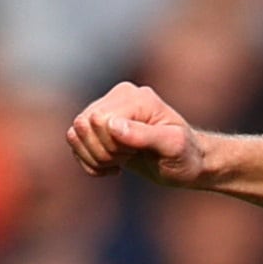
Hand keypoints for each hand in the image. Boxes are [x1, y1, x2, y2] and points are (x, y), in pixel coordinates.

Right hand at [65, 82, 205, 187]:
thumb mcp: (173, 148)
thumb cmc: (185, 156)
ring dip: (95, 158)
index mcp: (136, 97)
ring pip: (75, 134)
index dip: (112, 145)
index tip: (136, 153)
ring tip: (121, 161)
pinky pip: (75, 142)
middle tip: (129, 157)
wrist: (187, 163)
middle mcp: (118, 96)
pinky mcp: (99, 125)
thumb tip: (112, 126)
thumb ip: (144, 136)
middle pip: (83, 125)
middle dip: (102, 152)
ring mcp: (107, 109)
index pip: (99, 120)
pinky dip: (90, 161)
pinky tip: (113, 166)